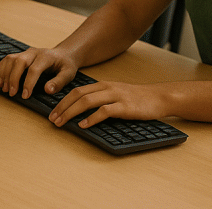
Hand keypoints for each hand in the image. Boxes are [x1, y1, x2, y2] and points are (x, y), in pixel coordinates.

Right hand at [0, 47, 77, 100]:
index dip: (28, 83)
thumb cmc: (65, 65)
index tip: (25, 96)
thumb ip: (59, 82)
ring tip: (2, 88)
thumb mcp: (68, 74)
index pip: (34, 69)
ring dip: (4, 74)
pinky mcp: (19, 55)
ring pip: (10, 59)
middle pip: (18, 62)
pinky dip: (0, 70)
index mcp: (46, 57)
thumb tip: (48, 90)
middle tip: (11, 93)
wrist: (62, 55)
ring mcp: (25, 53)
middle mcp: (33, 52)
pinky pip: (6, 60)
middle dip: (12, 78)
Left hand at [48, 80, 168, 128]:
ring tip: (62, 122)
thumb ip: (100, 98)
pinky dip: (91, 118)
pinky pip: (104, 111)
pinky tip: (83, 125)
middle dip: (62, 107)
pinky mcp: (124, 106)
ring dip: (71, 112)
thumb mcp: (115, 94)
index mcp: (102, 85)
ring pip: (87, 101)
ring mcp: (115, 96)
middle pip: (78, 95)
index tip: (52, 112)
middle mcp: (106, 88)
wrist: (158, 97)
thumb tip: (80, 110)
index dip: (62, 101)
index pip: (76, 91)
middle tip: (52, 119)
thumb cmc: (136, 98)